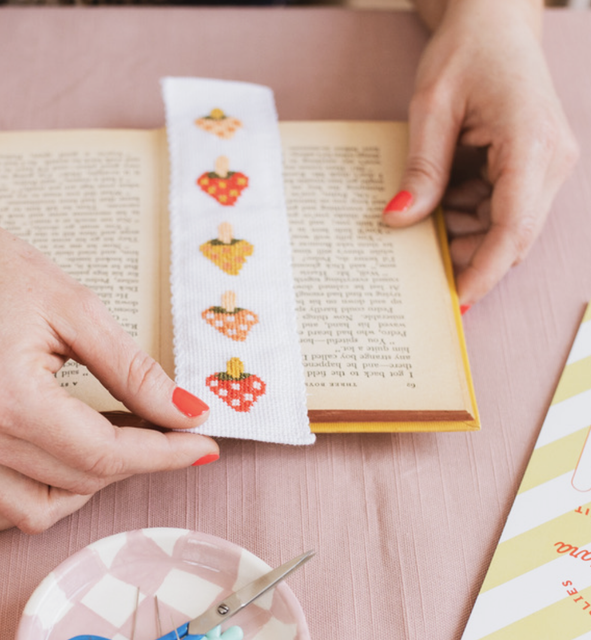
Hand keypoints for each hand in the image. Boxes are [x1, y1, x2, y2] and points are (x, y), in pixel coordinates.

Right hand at [0, 153, 218, 534]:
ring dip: (87, 488)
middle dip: (137, 462)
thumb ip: (135, 372)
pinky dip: (27, 505)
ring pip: (36, 512)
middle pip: (80, 482)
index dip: (165, 455)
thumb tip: (188, 414)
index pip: (105, 454)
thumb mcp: (78, 309)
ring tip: (110, 444)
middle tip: (167, 431)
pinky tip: (54, 470)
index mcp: (7, 397)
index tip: (203, 447)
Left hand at [384, 0, 577, 306]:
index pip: (512, 229)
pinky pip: (502, 211)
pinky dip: (469, 215)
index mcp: (531, 145)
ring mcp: (547, 166)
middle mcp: (551, 161)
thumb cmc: (467, 51)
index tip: (455, 301)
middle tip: (418, 253)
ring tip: (426, 212)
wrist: (496, 20)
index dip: (483, 271)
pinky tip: (443, 198)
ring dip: (464, 233)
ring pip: (506, 229)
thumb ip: (421, 168)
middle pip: (511, 237)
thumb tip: (399, 219)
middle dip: (466, 253)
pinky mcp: (535, 168)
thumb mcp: (431, 107)